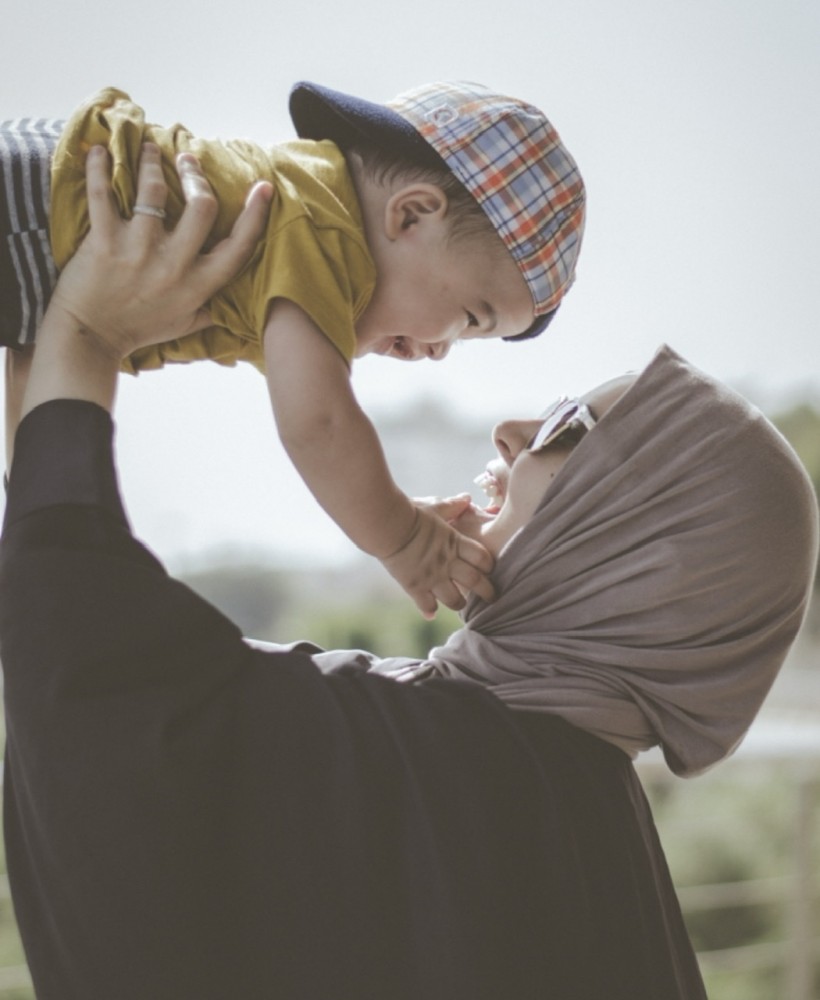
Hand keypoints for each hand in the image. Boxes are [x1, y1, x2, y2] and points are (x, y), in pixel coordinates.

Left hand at [18, 143, 271, 423]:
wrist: (91, 338)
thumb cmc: (139, 329)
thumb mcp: (186, 324)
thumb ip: (213, 307)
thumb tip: (238, 299)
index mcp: (198, 285)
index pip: (238, 246)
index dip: (255, 214)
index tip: (262, 187)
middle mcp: (174, 265)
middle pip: (202, 206)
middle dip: (196, 175)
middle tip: (187, 160)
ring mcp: (139, 251)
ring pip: (153, 190)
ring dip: (151, 161)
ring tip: (149, 149)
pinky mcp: (105, 241)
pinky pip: (102, 194)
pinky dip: (99, 167)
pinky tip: (100, 151)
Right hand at [381, 496, 494, 618]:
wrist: (387, 526)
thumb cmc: (410, 512)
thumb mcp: (434, 507)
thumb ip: (452, 505)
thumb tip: (466, 498)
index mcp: (454, 543)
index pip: (482, 558)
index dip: (489, 565)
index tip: (489, 569)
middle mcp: (447, 563)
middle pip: (476, 582)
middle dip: (487, 592)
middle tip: (492, 597)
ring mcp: (432, 577)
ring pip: (455, 600)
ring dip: (460, 603)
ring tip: (461, 604)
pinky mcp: (414, 586)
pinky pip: (426, 605)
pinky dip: (429, 611)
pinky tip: (431, 614)